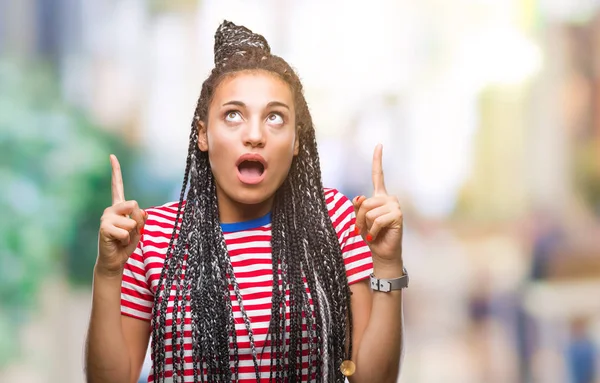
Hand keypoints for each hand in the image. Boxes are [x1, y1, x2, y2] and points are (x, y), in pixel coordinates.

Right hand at [96, 155, 146, 277]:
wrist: (115, 260)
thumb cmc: (126, 244)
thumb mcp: (139, 228)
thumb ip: (141, 218)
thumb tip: (140, 212)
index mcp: (119, 207)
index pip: (117, 186)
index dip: (115, 171)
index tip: (112, 156)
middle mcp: (111, 209)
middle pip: (134, 204)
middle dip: (138, 220)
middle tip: (130, 232)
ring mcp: (105, 218)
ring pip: (132, 221)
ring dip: (132, 233)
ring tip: (122, 238)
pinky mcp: (104, 228)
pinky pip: (125, 231)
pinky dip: (126, 240)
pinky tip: (117, 242)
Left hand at [353, 144, 402, 265]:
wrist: (382, 252)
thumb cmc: (371, 235)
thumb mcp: (360, 220)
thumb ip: (358, 207)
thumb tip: (359, 197)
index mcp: (379, 196)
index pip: (377, 175)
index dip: (377, 159)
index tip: (379, 144)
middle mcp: (388, 198)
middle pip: (364, 202)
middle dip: (359, 218)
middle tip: (363, 229)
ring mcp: (394, 205)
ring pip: (369, 212)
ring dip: (366, 226)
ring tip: (372, 232)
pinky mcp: (398, 215)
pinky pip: (377, 220)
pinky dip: (373, 230)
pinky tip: (376, 235)